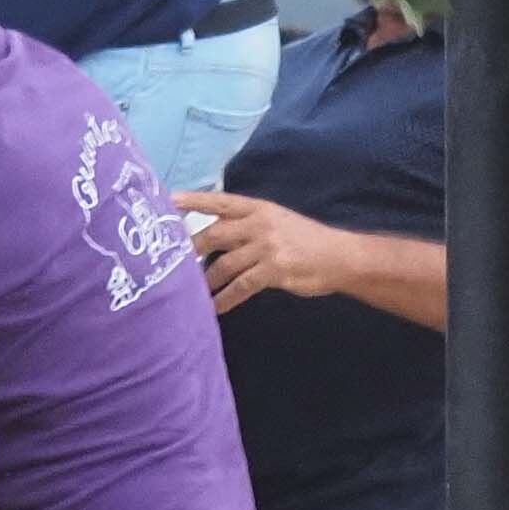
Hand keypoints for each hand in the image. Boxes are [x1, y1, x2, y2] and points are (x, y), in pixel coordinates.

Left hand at [179, 194, 341, 311]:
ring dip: (207, 280)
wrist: (339, 257)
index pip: (220, 201)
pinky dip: (225, 299)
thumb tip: (216, 234)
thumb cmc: (306, 240)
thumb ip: (248, 224)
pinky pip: (241, 286)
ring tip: (192, 293)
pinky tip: (215, 308)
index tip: (169, 201)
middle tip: (172, 263)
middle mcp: (259, 224)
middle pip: (214, 234)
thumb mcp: (277, 220)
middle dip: (191, 250)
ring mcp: (266, 247)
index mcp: (258, 208)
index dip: (193, 201)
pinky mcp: (274, 270)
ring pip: (225, 263)